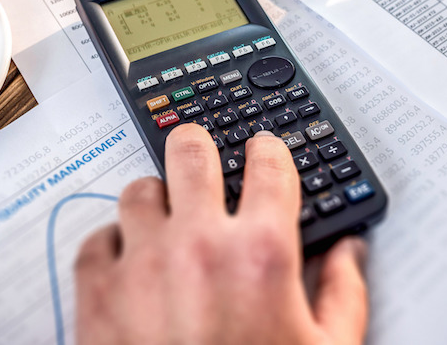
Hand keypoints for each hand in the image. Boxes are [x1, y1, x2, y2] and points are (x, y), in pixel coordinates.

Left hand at [75, 125, 367, 344]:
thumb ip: (346, 290)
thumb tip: (350, 250)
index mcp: (262, 253)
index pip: (268, 162)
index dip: (269, 148)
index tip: (264, 152)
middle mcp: (201, 246)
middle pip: (191, 151)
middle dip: (199, 146)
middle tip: (202, 157)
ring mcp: (144, 268)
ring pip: (138, 191)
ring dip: (155, 201)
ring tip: (167, 221)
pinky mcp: (98, 300)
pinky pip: (95, 241)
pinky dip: (112, 245)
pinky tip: (130, 263)